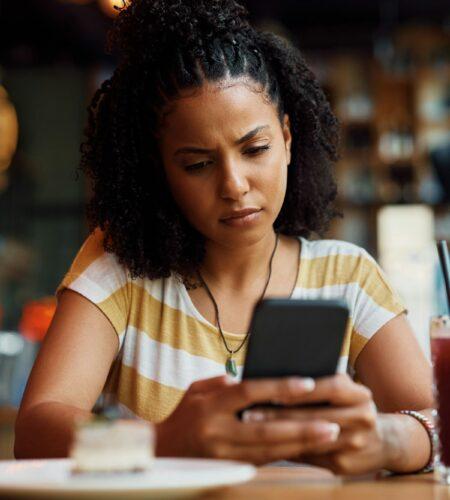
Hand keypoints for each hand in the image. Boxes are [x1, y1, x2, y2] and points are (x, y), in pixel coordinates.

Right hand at [156, 375, 341, 464]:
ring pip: (270, 450)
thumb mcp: (196, 390)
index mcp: (210, 406)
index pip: (248, 393)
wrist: (162, 453)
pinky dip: (288, 454)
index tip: (307, 383)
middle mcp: (218, 432)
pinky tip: (309, 448)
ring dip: (302, 444)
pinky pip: (265, 461)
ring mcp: (225, 454)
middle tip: (332, 423)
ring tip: (329, 437)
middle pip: (266, 429)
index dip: (278, 387)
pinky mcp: (231, 469)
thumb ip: (223, 383)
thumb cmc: (183, 415)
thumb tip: (250, 379)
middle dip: (301, 427)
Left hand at [248, 374, 391, 474]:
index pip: (330, 387)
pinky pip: (310, 456)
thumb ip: (320, 386)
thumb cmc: (352, 407)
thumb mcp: (345, 391)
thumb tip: (278, 381)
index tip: (273, 390)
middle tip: (250, 413)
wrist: (386, 441)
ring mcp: (356, 444)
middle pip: (316, 415)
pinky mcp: (345, 465)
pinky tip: (266, 445)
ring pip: (310, 439)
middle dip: (280, 415)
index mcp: (360, 395)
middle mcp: (363, 419)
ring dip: (279, 434)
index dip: (302, 389)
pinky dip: (287, 449)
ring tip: (252, 429)